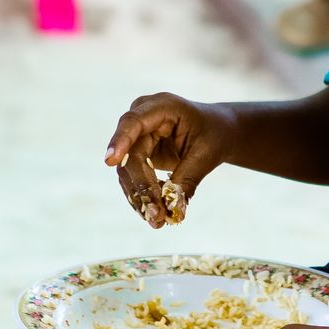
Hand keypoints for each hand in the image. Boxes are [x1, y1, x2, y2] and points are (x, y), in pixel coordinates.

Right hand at [105, 93, 237, 227]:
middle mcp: (143, 118)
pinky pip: (133, 178)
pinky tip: (155, 214)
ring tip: (157, 221)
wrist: (217, 132)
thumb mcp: (205, 155)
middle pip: (130, 155)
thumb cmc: (214, 135)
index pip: (133, 122)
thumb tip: (173, 210)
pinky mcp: (137, 153)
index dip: (120, 141)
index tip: (110, 161)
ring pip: (128, 170)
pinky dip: (144, 197)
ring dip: (141, 198)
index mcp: (161, 106)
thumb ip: (186, 180)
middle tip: (156, 216)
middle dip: (141, 188)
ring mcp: (137, 136)